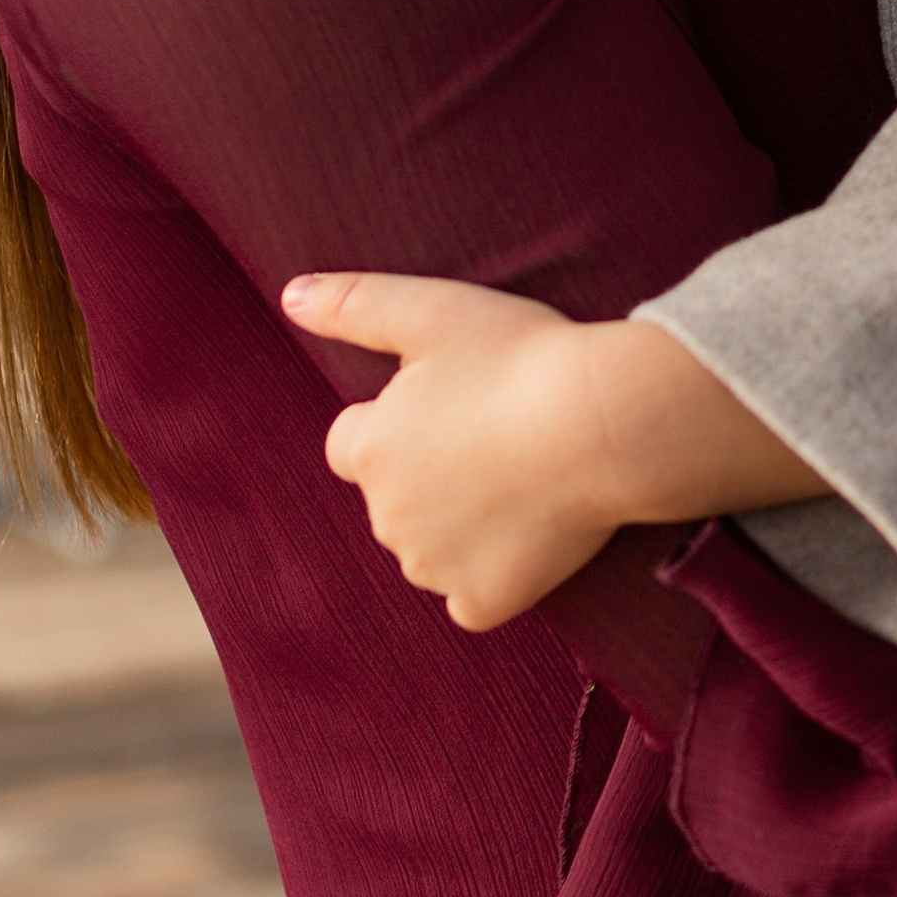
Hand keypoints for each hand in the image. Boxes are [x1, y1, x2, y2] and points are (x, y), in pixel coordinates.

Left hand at [282, 274, 620, 627]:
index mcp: (371, 449)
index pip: (352, 445)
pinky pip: (472, 598)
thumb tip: (291, 296)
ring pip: (430, 550)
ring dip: (458, 525)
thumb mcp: (432, 310)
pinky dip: (492, 577)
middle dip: (427, 475)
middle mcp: (388, 516)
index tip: (449, 406)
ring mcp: (435, 565)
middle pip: (393, 500)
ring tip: (521, 478)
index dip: (397, 423)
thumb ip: (354, 303)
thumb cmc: (521, 358)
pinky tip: (528, 536)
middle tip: (495, 437)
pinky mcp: (485, 600)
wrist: (605, 422)